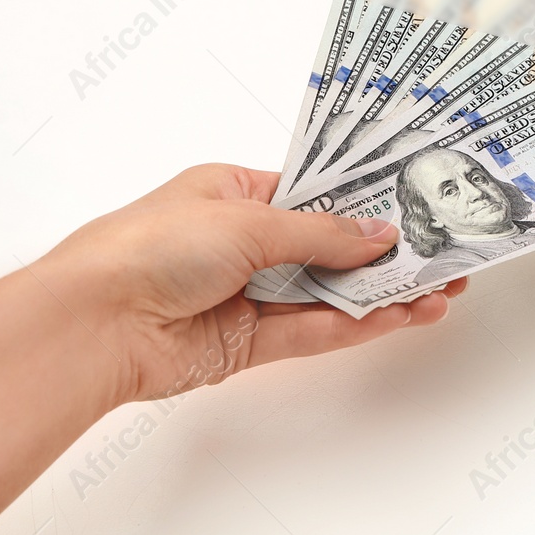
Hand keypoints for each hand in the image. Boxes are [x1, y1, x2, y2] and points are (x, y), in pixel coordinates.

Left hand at [34, 163, 463, 403]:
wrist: (95, 322)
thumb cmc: (148, 246)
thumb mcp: (249, 219)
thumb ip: (322, 234)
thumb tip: (377, 234)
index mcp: (234, 191)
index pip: (314, 195)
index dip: (363, 202)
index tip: (413, 206)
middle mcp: (240, 242)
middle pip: (327, 248)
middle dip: (383, 255)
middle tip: (439, 257)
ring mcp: (244, 295)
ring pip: (326, 294)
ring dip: (379, 295)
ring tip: (435, 293)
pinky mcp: (244, 343)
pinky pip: (311, 332)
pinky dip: (354, 326)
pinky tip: (395, 318)